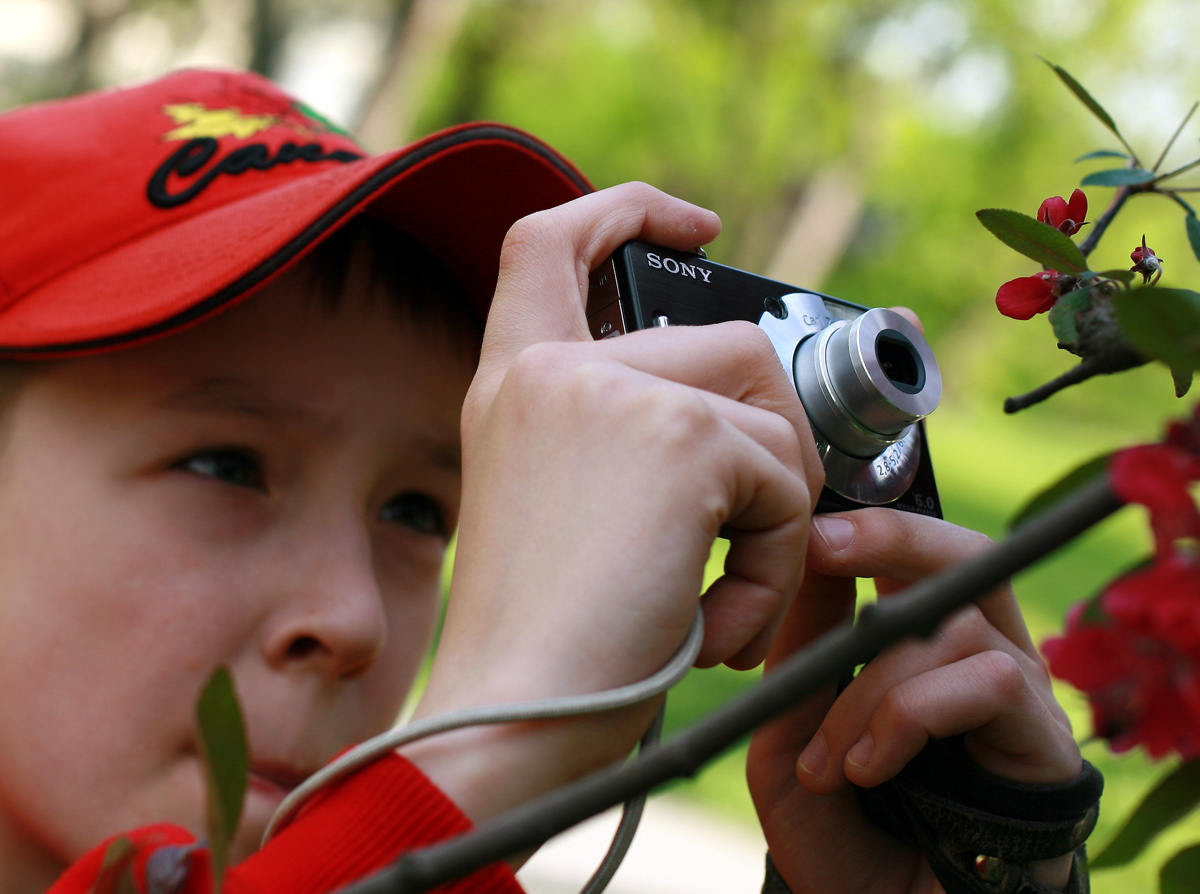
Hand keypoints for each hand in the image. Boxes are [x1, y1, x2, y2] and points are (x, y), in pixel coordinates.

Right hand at [405, 183, 824, 823]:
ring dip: (776, 511)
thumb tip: (751, 416)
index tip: (693, 222)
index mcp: (514, 382)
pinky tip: (716, 621)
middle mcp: (555, 371)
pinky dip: (777, 563)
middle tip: (758, 530)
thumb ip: (630, 437)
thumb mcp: (569, 508)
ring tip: (722, 593)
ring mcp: (615, 393)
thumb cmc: (548, 644)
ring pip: (769, 408)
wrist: (516, 722)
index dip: (625, 209)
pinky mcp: (682, 439)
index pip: (552, 239)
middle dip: (772, 438)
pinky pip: (786, 484)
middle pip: (730, 344)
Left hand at [747, 508, 1082, 892]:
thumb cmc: (836, 828)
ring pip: (957, 627)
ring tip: (828, 764)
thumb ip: (802, 648)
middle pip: (964, 554)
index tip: (805, 529)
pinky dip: (910, 716)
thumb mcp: (790, 730)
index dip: (867, 525)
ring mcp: (1019, 697)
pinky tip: (868, 771)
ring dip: (870, 688)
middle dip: (892, 538)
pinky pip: (990, 682)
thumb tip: (811, 551)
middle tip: (823, 548)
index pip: (915, 555)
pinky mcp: (1044, 745)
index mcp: (923, 643)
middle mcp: (980, 655)